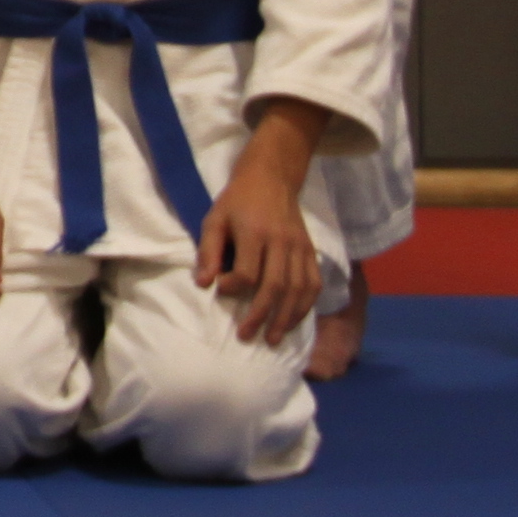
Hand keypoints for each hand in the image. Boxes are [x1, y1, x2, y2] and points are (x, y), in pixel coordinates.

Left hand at [198, 172, 325, 345]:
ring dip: (286, 317)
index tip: (221, 291)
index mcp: (255, 231)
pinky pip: (313, 283)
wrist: (272, 177)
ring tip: (272, 338)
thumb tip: (204, 284)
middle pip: (275, 286)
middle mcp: (282, 241)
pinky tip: (293, 321)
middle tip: (247, 336)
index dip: (234, 287)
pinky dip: (305, 306)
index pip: (249, 271)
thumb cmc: (237, 200)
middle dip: (261, 315)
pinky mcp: (311, 251)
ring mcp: (300, 247)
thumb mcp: (214, 218)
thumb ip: (208, 250)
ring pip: (298, 289)